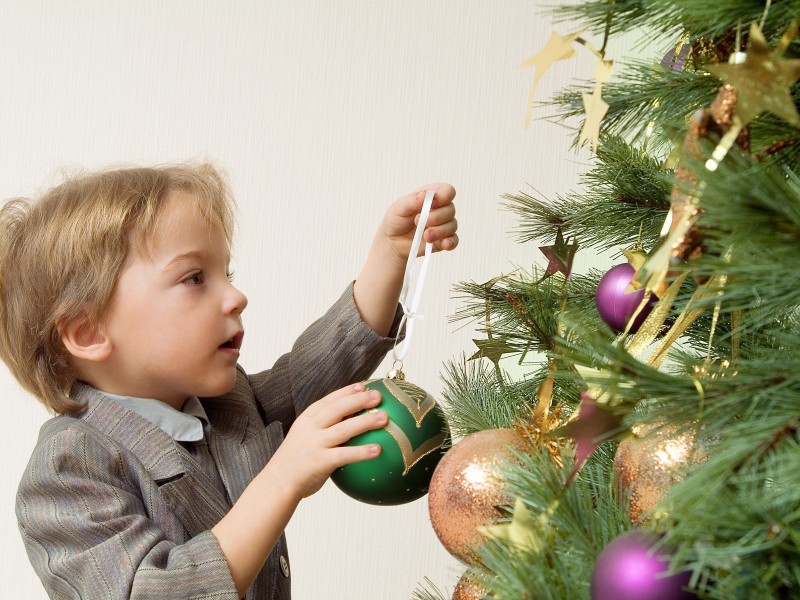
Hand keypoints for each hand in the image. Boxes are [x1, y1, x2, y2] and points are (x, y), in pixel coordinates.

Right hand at [268, 382, 387, 499]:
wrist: (277, 482)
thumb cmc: (296, 460)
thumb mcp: (304, 436)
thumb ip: (323, 427)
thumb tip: (351, 419)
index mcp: (307, 419)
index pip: (329, 400)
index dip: (346, 392)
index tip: (363, 386)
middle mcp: (311, 428)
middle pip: (338, 409)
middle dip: (359, 400)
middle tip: (378, 396)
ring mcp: (315, 444)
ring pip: (344, 429)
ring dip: (366, 422)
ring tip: (384, 418)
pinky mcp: (320, 461)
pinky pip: (345, 455)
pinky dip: (362, 452)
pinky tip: (378, 450)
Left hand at [381, 183, 458, 261]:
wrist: (392, 241)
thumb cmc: (396, 220)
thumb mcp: (399, 207)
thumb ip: (413, 200)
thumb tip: (425, 194)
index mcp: (432, 196)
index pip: (447, 191)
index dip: (444, 196)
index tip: (432, 204)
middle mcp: (441, 209)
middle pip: (450, 210)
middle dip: (436, 217)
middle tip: (418, 221)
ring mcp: (443, 225)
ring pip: (452, 225)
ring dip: (439, 231)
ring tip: (425, 236)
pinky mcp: (443, 240)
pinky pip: (454, 241)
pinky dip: (450, 242)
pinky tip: (444, 244)